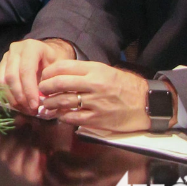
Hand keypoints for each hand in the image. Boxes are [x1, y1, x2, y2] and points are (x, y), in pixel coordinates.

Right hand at [0, 38, 74, 114]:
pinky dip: (2, 96)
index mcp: (31, 47)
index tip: (35, 106)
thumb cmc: (54, 62)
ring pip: (1, 81)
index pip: (26, 70)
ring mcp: (5, 58)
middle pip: (11, 76)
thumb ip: (52, 81)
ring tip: (24, 109)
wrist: (47, 54)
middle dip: (20, 97)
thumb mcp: (59, 68)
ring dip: (11, 99)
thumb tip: (43, 100)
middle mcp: (15, 50)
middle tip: (30, 111)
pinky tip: (14, 104)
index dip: (29, 90)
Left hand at [38, 61, 154, 131]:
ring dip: (50, 103)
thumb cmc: (124, 86)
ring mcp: (95, 102)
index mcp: (95, 69)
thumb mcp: (105, 71)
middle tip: (40, 90)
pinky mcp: (97, 119)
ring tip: (44, 104)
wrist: (146, 104)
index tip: (43, 76)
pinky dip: (62, 116)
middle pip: (60, 83)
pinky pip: (73, 117)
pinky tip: (58, 115)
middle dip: (45, 87)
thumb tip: (59, 75)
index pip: (63, 66)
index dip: (49, 72)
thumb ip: (84, 72)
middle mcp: (93, 84)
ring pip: (63, 101)